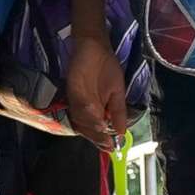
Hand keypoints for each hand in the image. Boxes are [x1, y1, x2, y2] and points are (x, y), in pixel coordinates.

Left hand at [65, 33, 130, 148]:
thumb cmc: (106, 67)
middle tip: (107, 144)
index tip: (111, 148)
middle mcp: (84, 107)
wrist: (94, 46)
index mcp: (95, 109)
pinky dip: (88, 113)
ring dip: (93, 127)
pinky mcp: (72, 90)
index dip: (102, 140)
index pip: (97, 129)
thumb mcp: (117, 91)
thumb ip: (118, 112)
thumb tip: (122, 132)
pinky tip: (96, 118)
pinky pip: (79, 105)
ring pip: (82, 119)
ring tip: (103, 132)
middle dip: (97, 137)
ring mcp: (77, 99)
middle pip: (88, 127)